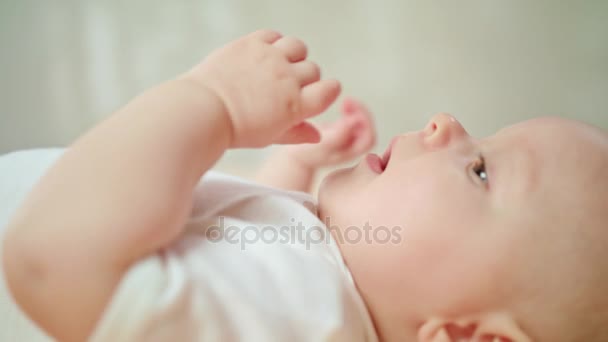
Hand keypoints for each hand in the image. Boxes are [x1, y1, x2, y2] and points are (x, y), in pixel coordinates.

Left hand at [183, 30, 340, 147]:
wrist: (203, 110)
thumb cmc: (235, 128)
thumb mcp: (270, 136)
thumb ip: (297, 134)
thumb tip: (316, 135)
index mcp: (296, 105)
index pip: (330, 90)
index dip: (328, 91)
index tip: (318, 94)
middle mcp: (288, 78)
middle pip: (313, 70)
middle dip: (305, 79)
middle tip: (286, 88)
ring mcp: (270, 58)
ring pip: (298, 47)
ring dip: (294, 56)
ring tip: (279, 66)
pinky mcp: (252, 43)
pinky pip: (274, 35)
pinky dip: (274, 43)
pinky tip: (264, 54)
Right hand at [284, 97, 375, 168]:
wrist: (295, 155)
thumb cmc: (306, 153)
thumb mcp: (322, 144)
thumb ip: (339, 135)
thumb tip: (356, 121)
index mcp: (352, 153)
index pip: (369, 138)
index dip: (365, 122)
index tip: (351, 111)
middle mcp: (353, 147)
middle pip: (367, 128)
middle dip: (360, 112)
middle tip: (347, 101)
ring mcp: (349, 139)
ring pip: (362, 121)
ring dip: (356, 109)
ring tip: (345, 102)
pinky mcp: (342, 130)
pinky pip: (354, 117)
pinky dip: (350, 109)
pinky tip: (342, 105)